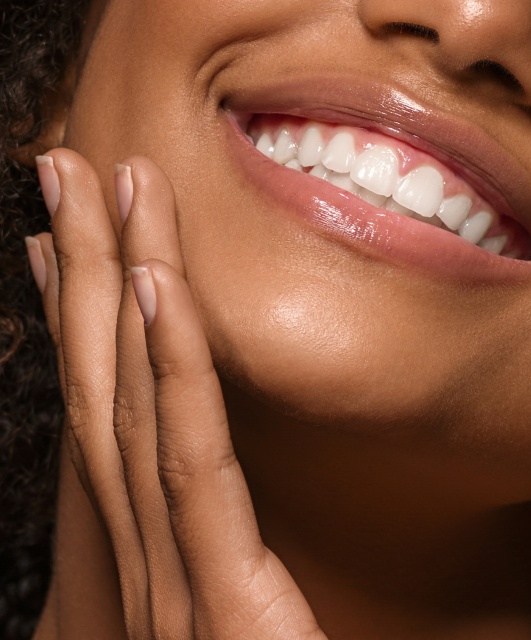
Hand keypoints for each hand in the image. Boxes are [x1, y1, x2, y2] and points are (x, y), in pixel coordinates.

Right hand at [27, 149, 326, 639]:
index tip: (63, 236)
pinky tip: (152, 289)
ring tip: (102, 187)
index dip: (78, 314)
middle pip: (102, 380)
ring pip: (134, 397)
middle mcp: (139, 556)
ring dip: (114, 280)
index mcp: (148, 558)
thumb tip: (204, 497)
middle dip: (77, 266)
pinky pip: (191, 458)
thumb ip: (218, 563)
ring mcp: (171, 575)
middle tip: (62, 166)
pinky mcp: (224, 597)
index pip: (105, 408)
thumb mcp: (237, 624)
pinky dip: (167, 368)